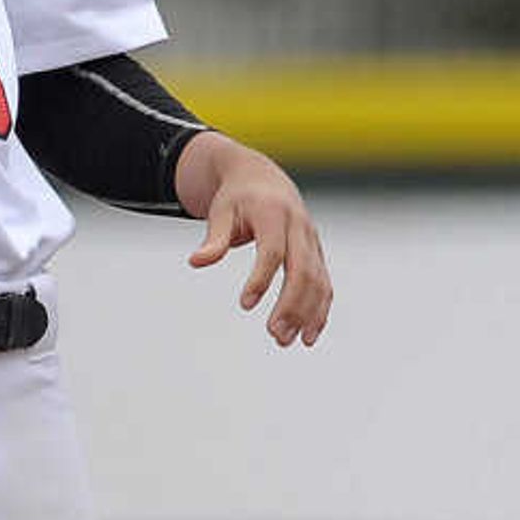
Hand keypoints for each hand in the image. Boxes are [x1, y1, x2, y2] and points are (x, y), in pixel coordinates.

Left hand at [175, 131, 332, 346]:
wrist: (263, 178)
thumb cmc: (237, 198)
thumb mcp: (220, 212)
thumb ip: (213, 239)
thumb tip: (196, 261)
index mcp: (273, 214)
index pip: (272, 251)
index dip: (261, 279)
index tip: (245, 305)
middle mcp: (299, 227)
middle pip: (302, 270)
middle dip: (291, 305)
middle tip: (274, 335)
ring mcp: (311, 240)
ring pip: (317, 280)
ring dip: (307, 314)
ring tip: (287, 341)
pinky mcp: (316, 253)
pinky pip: (324, 283)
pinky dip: (320, 309)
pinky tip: (309, 334)